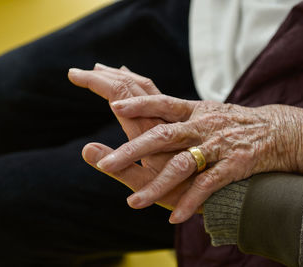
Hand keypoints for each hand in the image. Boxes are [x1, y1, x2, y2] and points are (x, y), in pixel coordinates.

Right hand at [68, 64, 193, 215]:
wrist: (229, 186)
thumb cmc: (190, 194)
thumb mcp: (152, 188)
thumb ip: (121, 170)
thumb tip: (87, 149)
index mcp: (151, 131)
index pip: (119, 95)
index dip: (95, 82)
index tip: (73, 74)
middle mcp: (163, 117)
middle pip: (130, 86)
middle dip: (103, 77)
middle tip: (80, 72)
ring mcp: (175, 116)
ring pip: (145, 88)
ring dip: (121, 78)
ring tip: (104, 72)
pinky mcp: (185, 117)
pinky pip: (158, 95)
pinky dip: (141, 86)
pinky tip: (138, 86)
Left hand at [94, 94, 302, 222]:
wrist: (277, 131)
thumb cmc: (233, 122)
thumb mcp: (205, 110)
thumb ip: (176, 111)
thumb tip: (144, 104)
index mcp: (193, 111)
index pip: (161, 102)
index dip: (139, 103)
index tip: (113, 105)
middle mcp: (202, 126)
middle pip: (163, 135)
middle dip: (132, 150)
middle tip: (105, 165)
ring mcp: (217, 146)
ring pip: (182, 165)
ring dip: (158, 185)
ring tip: (134, 204)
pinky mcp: (234, 166)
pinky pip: (209, 186)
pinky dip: (192, 201)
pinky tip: (175, 217)